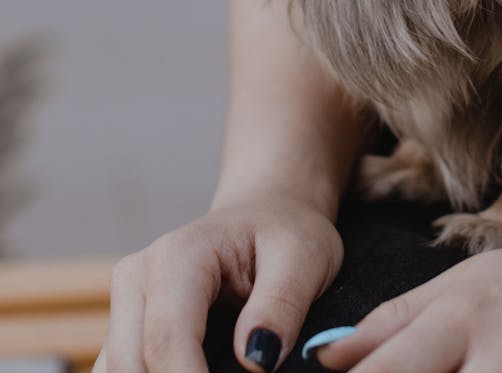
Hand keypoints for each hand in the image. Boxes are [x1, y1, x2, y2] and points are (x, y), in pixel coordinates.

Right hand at [95, 194, 342, 372]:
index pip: (168, 337)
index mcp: (179, 255)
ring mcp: (125, 305)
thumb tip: (255, 359)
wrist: (264, 216)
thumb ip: (281, 304)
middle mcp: (137, 277)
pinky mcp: (125, 332)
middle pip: (133, 364)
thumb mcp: (303, 256)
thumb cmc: (285, 233)